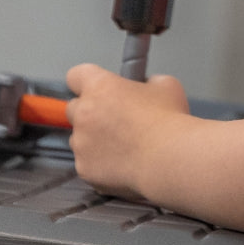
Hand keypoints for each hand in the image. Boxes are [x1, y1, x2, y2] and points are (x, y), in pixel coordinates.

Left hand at [65, 64, 189, 200]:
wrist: (169, 158)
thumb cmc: (170, 118)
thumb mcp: (166, 85)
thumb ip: (146, 83)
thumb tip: (143, 89)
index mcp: (100, 87)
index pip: (76, 75)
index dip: (88, 80)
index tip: (99, 88)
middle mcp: (83, 114)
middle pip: (73, 108)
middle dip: (90, 111)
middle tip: (116, 119)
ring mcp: (81, 144)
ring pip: (80, 139)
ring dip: (94, 139)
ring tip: (124, 146)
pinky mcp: (84, 169)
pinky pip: (87, 163)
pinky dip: (101, 163)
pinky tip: (124, 163)